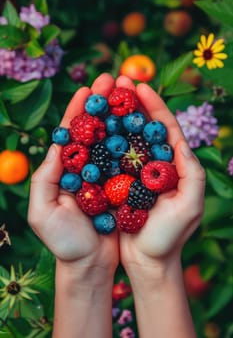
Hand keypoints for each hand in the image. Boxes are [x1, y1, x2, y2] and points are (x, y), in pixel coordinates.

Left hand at [28, 73, 118, 275]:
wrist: (91, 265)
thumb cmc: (64, 242)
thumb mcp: (42, 212)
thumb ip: (44, 179)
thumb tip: (57, 146)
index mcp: (65, 170)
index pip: (71, 133)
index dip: (79, 110)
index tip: (88, 88)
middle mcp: (86, 168)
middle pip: (95, 129)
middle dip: (104, 104)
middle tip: (115, 80)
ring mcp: (106, 175)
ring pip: (115, 139)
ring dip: (122, 115)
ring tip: (132, 93)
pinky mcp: (124, 185)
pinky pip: (131, 160)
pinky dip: (137, 142)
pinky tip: (144, 125)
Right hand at [115, 76, 205, 271]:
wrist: (148, 261)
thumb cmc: (169, 237)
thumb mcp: (189, 207)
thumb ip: (192, 174)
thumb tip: (182, 142)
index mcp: (174, 165)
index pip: (164, 128)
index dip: (154, 105)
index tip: (140, 86)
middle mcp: (153, 163)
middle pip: (141, 127)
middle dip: (130, 103)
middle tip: (117, 80)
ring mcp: (133, 171)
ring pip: (122, 138)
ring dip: (113, 117)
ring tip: (101, 96)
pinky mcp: (116, 182)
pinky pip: (107, 157)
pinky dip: (100, 141)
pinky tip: (90, 127)